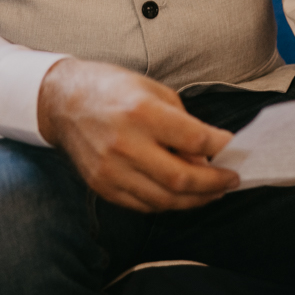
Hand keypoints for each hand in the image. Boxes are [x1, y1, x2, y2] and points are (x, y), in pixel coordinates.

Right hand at [37, 58, 238, 212]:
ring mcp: (112, 170)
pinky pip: (144, 205)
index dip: (219, 146)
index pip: (192, 139)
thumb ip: (181, 121)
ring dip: (196, 199)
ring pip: (165, 200)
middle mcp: (125, 144)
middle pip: (182, 178)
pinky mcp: (103, 187)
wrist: (62, 102)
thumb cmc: (112, 89)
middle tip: (231, 180)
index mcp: (140, 112)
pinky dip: (168, 203)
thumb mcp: (152, 89)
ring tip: (213, 192)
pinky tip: (182, 194)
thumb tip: (205, 154)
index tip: (232, 147)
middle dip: (214, 184)